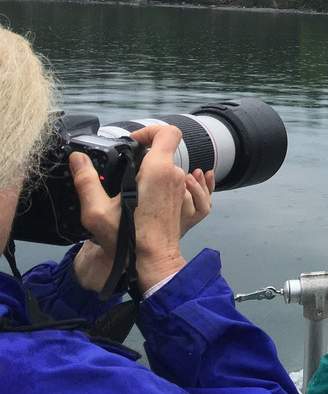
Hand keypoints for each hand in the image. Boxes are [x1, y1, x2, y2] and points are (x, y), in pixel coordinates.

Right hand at [72, 125, 214, 293]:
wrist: (153, 262)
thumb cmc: (128, 240)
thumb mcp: (97, 211)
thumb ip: (86, 181)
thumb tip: (77, 159)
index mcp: (158, 171)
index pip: (167, 132)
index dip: (150, 130)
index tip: (133, 142)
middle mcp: (175, 176)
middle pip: (163, 152)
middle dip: (143, 158)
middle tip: (123, 173)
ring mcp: (182, 189)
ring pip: (168, 169)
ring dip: (153, 173)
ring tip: (134, 189)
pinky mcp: (184, 201)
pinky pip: (181, 183)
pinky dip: (166, 183)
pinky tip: (154, 192)